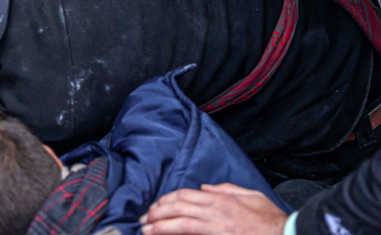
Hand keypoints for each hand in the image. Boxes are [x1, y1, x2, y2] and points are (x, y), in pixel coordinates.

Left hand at [140, 184, 287, 234]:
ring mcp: (217, 227)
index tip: (157, 205)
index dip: (167, 199)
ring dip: (159, 225)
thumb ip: (227, 190)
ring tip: (145, 229)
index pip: (186, 195)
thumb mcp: (252, 196)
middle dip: (157, 212)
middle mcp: (216, 211)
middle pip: (178, 207)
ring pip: (181, 222)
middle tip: (144, 218)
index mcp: (222, 200)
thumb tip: (206, 188)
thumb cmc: (273, 221)